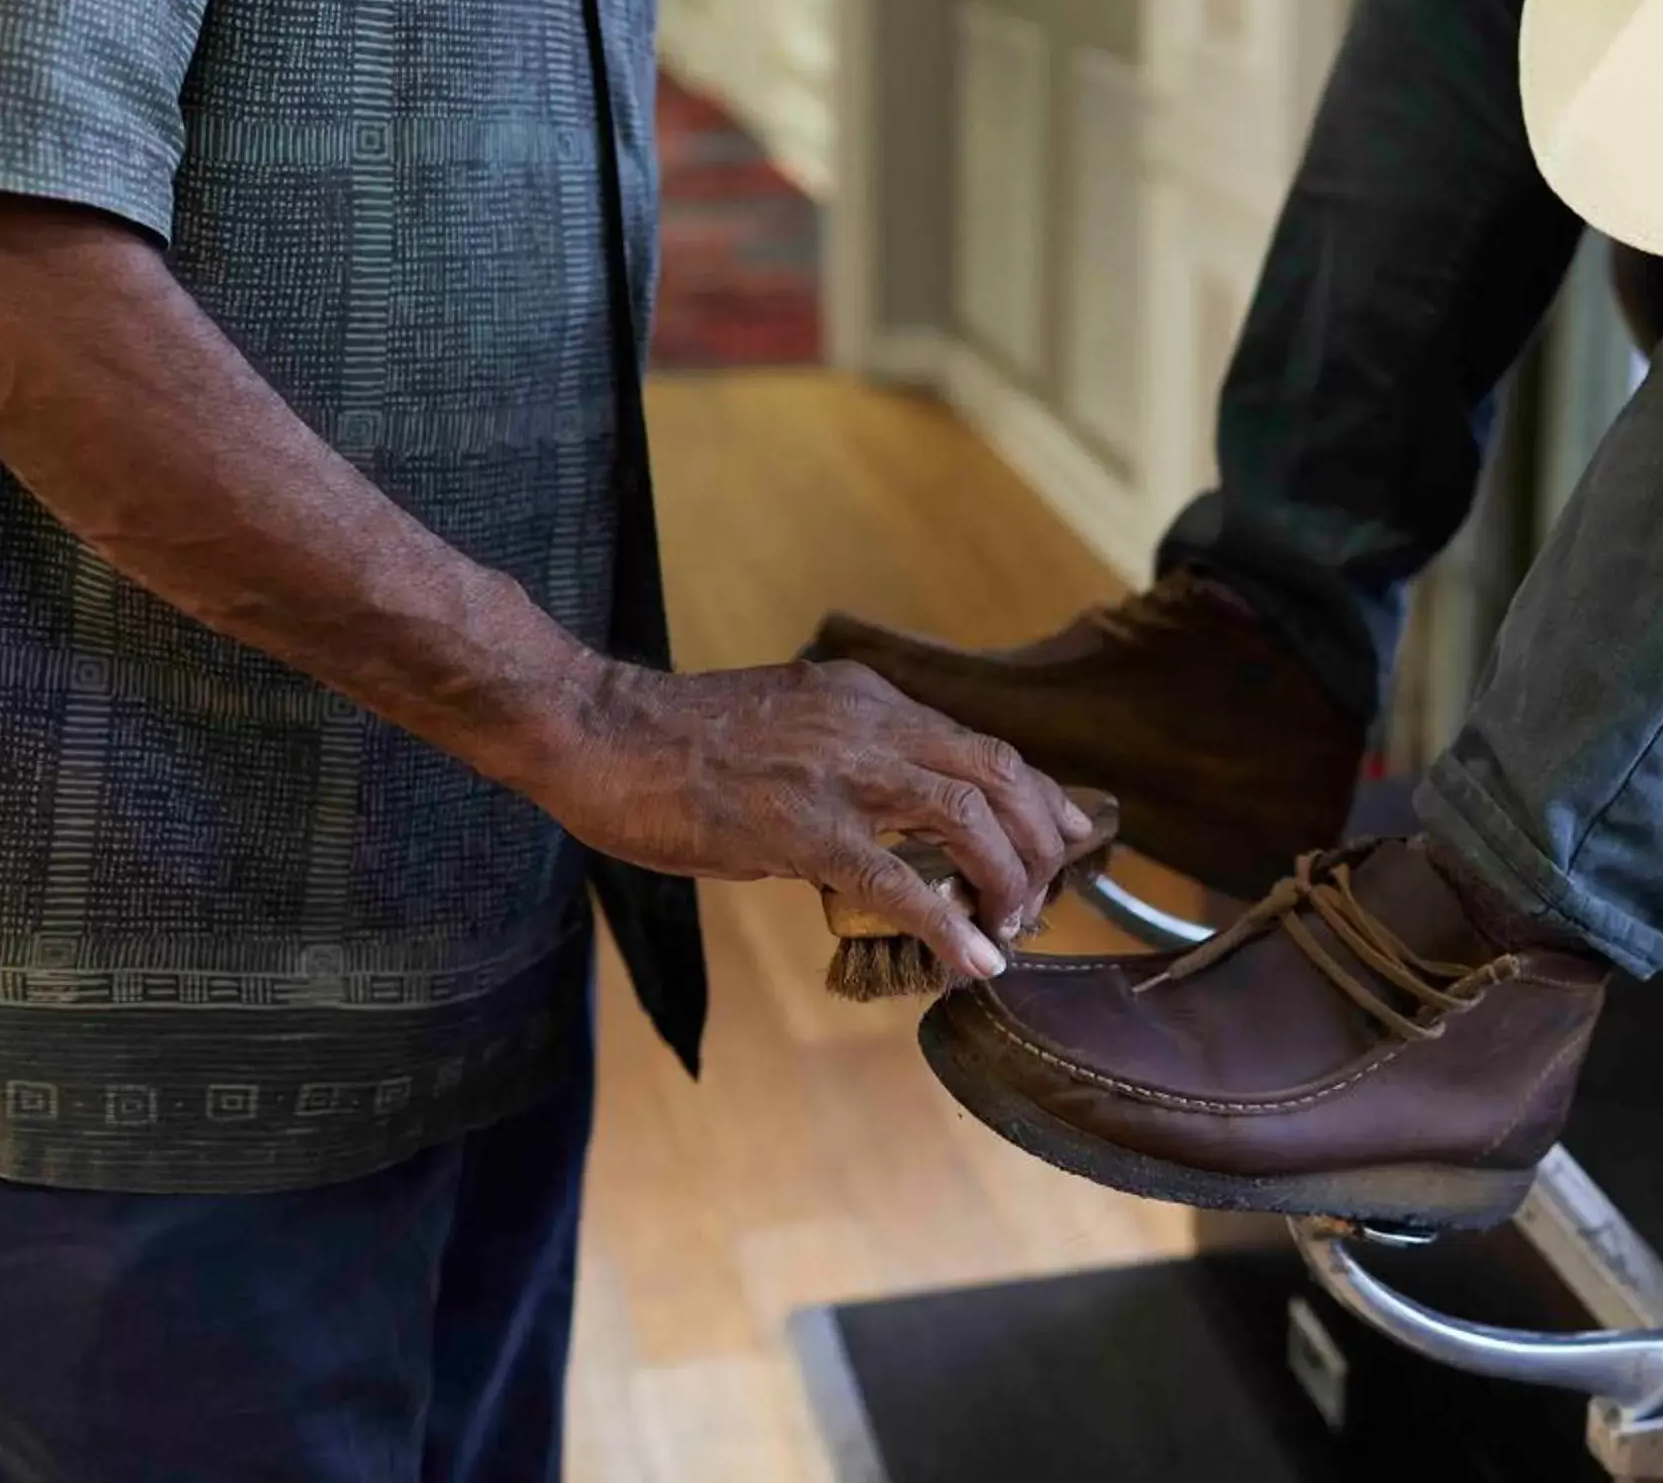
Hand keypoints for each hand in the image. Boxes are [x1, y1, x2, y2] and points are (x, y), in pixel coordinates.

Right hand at [528, 657, 1094, 980]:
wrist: (599, 732)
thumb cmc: (677, 742)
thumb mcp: (787, 730)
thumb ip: (845, 766)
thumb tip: (883, 830)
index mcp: (866, 702)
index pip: (981, 745)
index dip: (1035, 795)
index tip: (1063, 833)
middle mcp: (869, 725)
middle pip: (997, 776)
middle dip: (1040, 840)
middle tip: (1043, 897)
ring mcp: (840, 774)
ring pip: (968, 819)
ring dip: (1007, 879)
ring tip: (1013, 928)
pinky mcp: (803, 829)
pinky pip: (899, 881)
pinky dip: (950, 923)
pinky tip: (974, 960)